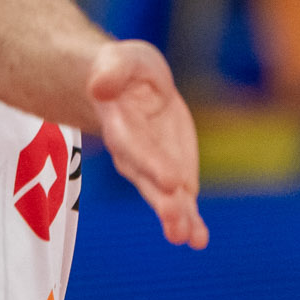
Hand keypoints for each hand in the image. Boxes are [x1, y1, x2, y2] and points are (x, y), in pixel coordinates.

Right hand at [87, 39, 208, 249]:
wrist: (129, 89)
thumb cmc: (123, 71)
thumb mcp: (121, 60)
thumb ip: (112, 71)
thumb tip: (99, 84)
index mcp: (121, 126)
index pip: (135, 147)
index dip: (151, 163)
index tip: (171, 181)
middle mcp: (134, 156)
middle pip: (148, 181)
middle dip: (164, 202)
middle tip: (178, 224)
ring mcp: (154, 169)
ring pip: (164, 198)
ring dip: (177, 219)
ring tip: (191, 239)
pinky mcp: (172, 175)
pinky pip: (181, 201)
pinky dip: (190, 220)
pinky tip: (199, 239)